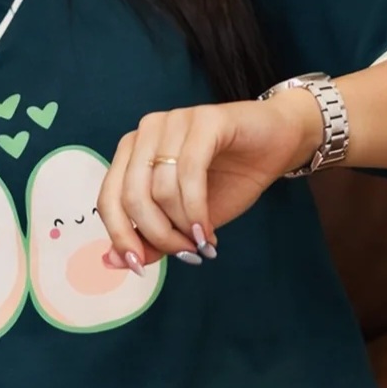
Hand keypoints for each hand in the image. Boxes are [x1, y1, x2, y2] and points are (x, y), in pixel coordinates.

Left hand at [96, 94, 321, 269]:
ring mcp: (175, 121)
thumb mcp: (185, 220)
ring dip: (183, 226)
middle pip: (132, 197)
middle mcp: (146, 132)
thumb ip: (150, 238)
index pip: (109, 198)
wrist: (277, 145)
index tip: (140, 267)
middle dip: (158, 236)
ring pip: (161, 189)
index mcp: (132, 152)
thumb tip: (112, 261)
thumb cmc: (229, 179)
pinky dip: (196, 208)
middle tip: (185, 254)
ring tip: (203, 241)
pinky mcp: (205, 120)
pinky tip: (208, 229)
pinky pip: (190, 172)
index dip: (120, 237)